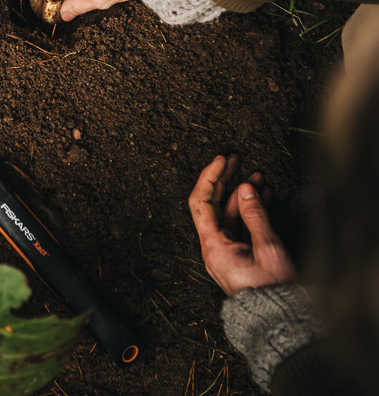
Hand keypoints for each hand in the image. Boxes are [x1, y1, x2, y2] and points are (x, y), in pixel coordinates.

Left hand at [188, 155, 296, 295]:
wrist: (280, 323)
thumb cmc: (273, 292)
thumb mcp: (268, 249)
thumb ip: (255, 216)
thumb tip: (245, 187)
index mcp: (213, 246)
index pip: (201, 202)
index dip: (211, 176)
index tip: (223, 159)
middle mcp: (214, 247)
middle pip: (213, 204)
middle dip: (225, 180)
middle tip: (236, 159)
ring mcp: (226, 250)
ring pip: (229, 214)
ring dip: (242, 194)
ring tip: (258, 176)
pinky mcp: (239, 255)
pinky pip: (240, 226)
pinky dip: (250, 210)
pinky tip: (263, 197)